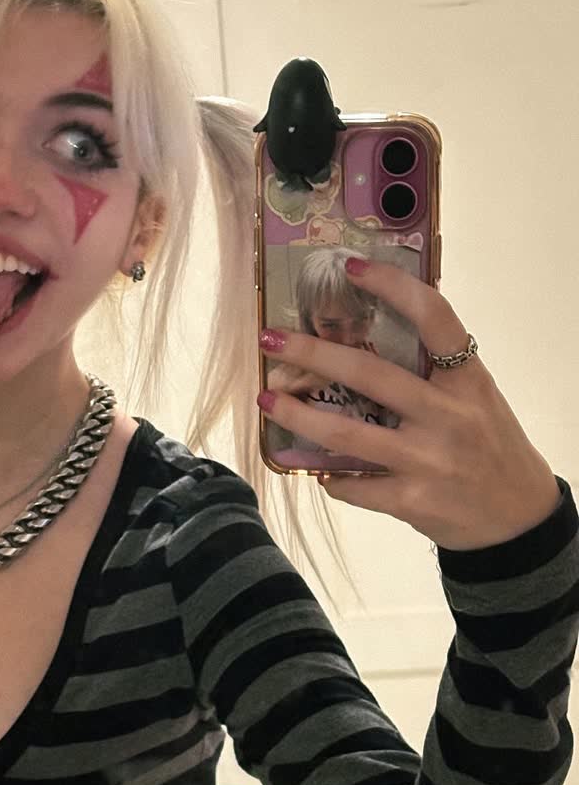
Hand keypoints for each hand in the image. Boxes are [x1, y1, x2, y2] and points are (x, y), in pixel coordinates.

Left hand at [257, 258, 560, 550]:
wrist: (518, 517)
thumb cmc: (490, 447)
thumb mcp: (476, 398)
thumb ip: (435, 371)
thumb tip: (372, 334)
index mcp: (467, 380)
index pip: (434, 318)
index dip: (394, 287)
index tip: (353, 267)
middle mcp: (448, 415)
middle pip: (370, 374)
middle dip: (312, 353)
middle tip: (271, 339)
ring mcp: (428, 460)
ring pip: (346, 434)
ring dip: (297, 416)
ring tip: (266, 399)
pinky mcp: (412, 502)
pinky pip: (354, 485)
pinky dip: (331, 477)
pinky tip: (320, 470)